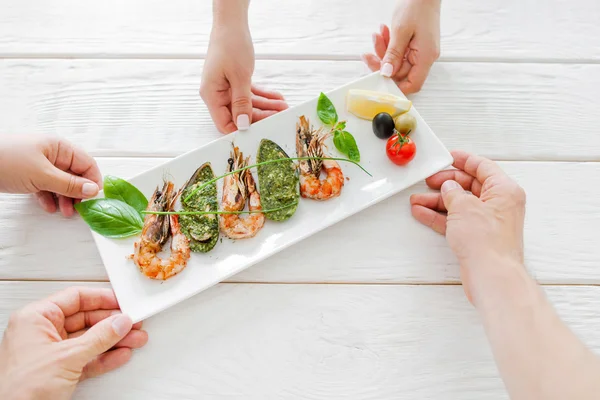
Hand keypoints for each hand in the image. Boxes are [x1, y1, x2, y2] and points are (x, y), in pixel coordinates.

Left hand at [0, 136, 102, 216]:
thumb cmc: (6, 161)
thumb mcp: (42, 174)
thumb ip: (69, 184)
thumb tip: (93, 190)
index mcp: (60, 147)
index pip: (87, 164)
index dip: (93, 181)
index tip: (95, 199)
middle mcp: (53, 154)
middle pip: (75, 175)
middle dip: (78, 193)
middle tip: (80, 209)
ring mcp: (40, 165)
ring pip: (61, 183)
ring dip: (65, 198)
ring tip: (65, 212)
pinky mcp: (29, 175)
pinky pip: (46, 187)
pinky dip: (50, 198)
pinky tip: (49, 207)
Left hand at [0, 287, 147, 399]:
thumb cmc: (20, 389)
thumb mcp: (67, 357)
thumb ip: (99, 338)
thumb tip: (119, 322)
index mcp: (35, 319)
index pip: (74, 299)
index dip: (101, 299)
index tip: (122, 302)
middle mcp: (42, 333)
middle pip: (85, 319)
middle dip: (112, 323)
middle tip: (132, 323)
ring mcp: (50, 353)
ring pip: (89, 340)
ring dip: (113, 340)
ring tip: (134, 339)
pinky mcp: (58, 372)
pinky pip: (87, 358)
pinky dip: (105, 357)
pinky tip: (120, 354)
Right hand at [200, 9, 287, 133]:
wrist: (231, 24)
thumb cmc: (231, 46)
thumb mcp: (240, 77)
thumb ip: (241, 103)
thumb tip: (242, 125)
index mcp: (211, 95)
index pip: (224, 123)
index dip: (241, 130)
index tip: (260, 132)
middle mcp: (216, 94)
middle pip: (239, 115)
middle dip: (261, 116)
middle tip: (280, 116)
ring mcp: (225, 88)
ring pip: (247, 105)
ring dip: (266, 106)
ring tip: (283, 106)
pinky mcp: (234, 82)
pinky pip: (249, 94)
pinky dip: (263, 96)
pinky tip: (277, 98)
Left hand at [362, 0, 440, 93]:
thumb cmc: (417, 5)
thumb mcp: (401, 31)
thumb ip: (393, 54)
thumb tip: (386, 73)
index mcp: (426, 57)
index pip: (413, 84)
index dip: (395, 86)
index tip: (379, 80)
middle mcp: (425, 57)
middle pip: (400, 72)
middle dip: (383, 62)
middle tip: (370, 53)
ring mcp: (420, 51)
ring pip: (396, 62)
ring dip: (384, 51)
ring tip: (377, 36)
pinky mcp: (415, 45)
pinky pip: (399, 52)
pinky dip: (389, 45)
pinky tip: (384, 33)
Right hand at [410, 151, 525, 303]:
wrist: (491, 275)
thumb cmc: (488, 242)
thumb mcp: (464, 207)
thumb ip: (453, 193)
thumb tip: (449, 188)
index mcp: (505, 190)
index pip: (483, 167)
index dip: (464, 160)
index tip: (449, 157)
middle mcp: (500, 205)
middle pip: (470, 186)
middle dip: (446, 183)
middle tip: (429, 181)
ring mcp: (488, 222)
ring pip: (460, 204)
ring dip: (438, 201)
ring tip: (418, 200)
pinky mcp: (478, 237)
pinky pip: (456, 220)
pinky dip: (440, 216)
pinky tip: (422, 213)